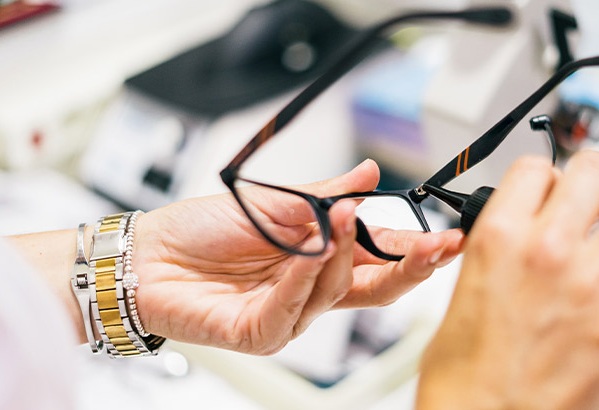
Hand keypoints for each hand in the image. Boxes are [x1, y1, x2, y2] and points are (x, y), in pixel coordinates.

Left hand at [131, 159, 462, 354]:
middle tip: (438, 245)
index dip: (418, 250)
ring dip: (346, 253)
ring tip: (345, 218)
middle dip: (411, 267)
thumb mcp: (276, 201)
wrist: (148, 252)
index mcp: (321, 258)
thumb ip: (326, 194)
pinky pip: (292, 308)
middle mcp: (311, 289)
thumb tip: (369, 174)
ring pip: (336, 292)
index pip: (381, 259)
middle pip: (375, 288)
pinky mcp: (259, 331)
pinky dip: (304, 276)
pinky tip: (312, 252)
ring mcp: (289, 315)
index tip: (451, 236)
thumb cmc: (203, 231)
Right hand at [416, 152, 598, 409]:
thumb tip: (519, 239)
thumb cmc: (462, 376)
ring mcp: (592, 286)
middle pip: (595, 171)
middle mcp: (548, 252)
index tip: (553, 194)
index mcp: (499, 239)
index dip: (548, 179)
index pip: (536, 169)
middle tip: (598, 205)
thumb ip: (495, 254)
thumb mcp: (459, 293)